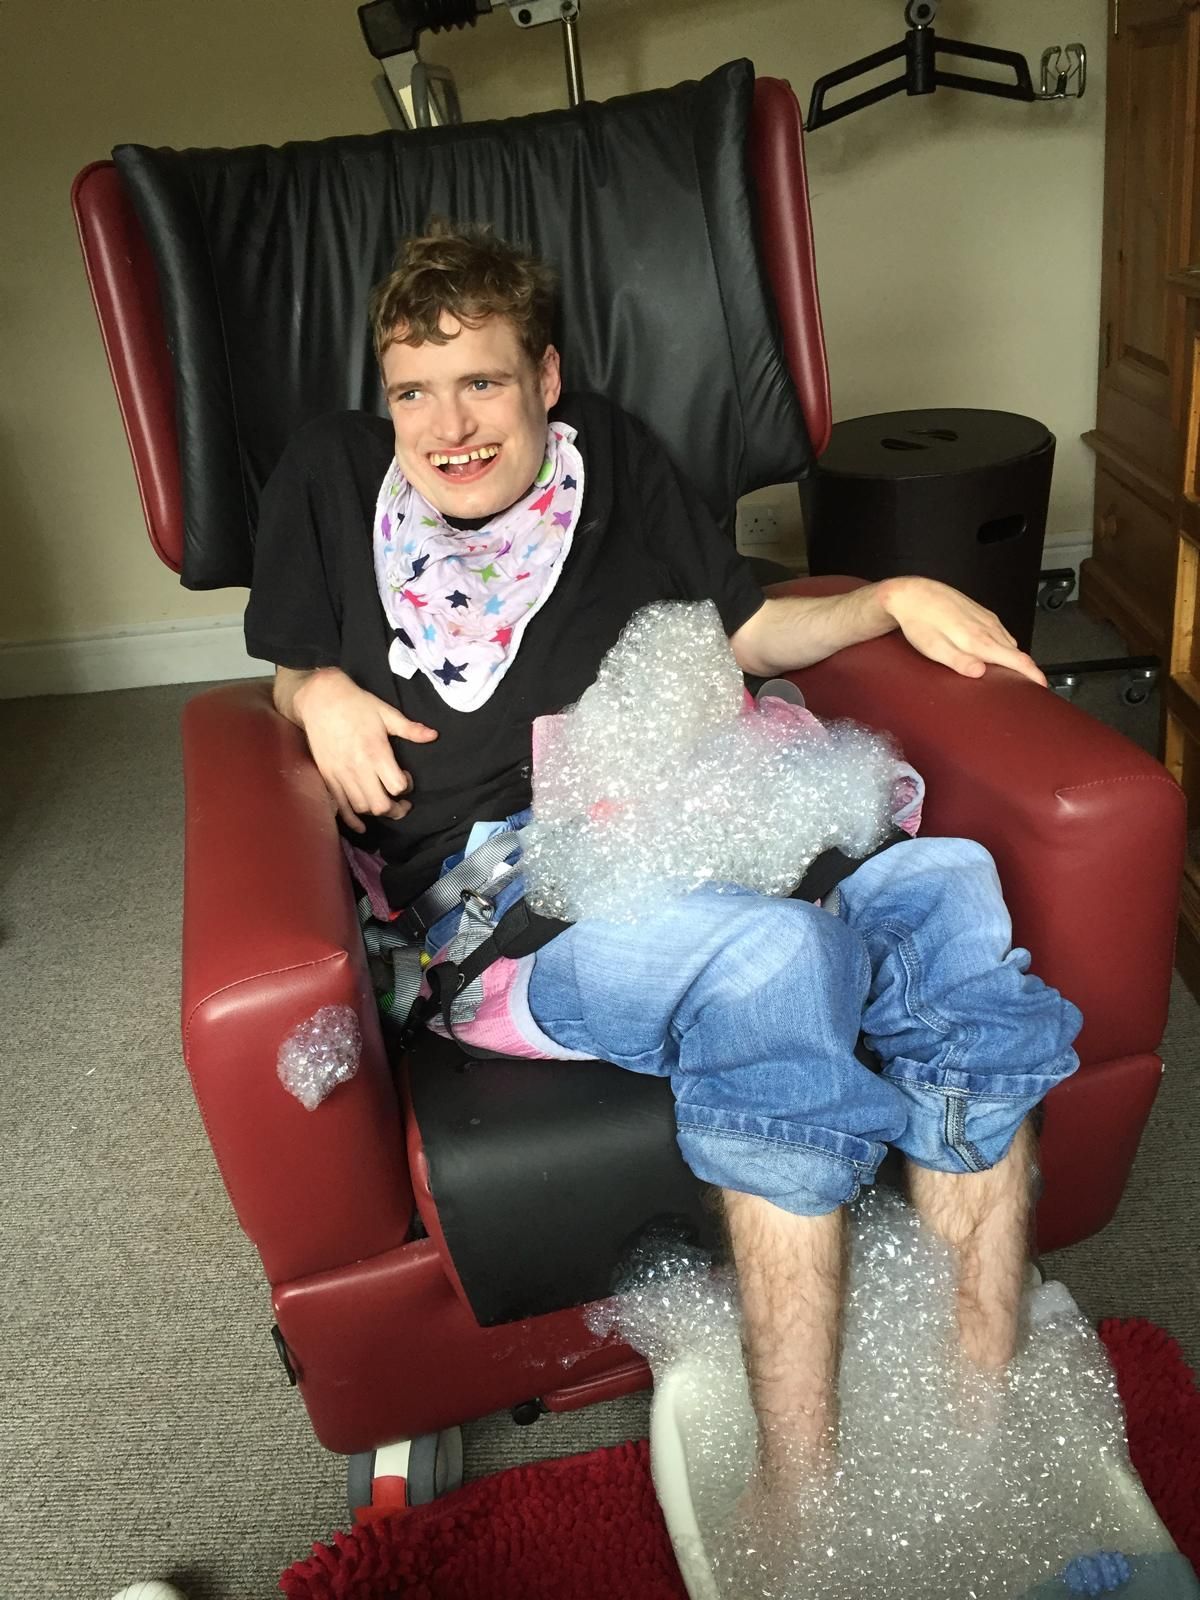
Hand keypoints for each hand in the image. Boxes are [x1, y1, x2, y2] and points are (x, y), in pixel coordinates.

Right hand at [291, 668, 437, 832]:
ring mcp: (340, 774)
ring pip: (362, 808)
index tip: (406, 776)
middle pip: (380, 805)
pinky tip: (362, 826)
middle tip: (403, 804)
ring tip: (384, 804)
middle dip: (396, 809)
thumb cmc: (356, 704)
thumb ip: (410, 729)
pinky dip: (352, 820)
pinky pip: (340, 807)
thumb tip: (433, 736)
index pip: (396, 786)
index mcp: (376, 752)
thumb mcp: (386, 712)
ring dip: (376, 811)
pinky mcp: (327, 777)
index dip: (406, 786)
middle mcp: (358, 767)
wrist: (320, 698)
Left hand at [879, 577, 1046, 685]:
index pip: (1017, 659)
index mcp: (979, 639)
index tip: (1043, 686)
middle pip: (1017, 652)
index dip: (1033, 674)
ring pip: (1010, 642)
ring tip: (1013, 675)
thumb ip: (958, 661)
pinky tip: (995, 653)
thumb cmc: (920, 622)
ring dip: (1015, 658)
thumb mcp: (933, 647)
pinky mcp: (981, 613)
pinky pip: (1001, 633)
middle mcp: (988, 627)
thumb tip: (980, 672)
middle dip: (1026, 670)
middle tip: (1028, 687)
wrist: (913, 594)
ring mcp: (987, 619)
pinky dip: (1005, 646)